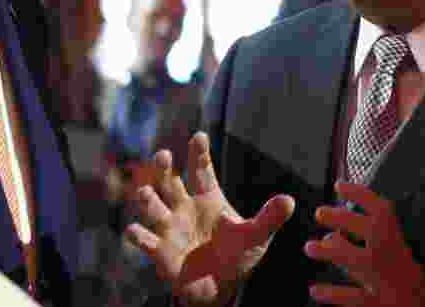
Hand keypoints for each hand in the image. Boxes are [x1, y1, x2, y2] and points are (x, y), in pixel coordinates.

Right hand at [124, 131, 295, 306]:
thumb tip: (290, 201)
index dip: (199, 153)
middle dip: (164, 168)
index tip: (199, 136)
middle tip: (163, 155)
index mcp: (208, 198)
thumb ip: (269, 218)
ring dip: (147, 199)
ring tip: (146, 193)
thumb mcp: (256, 237)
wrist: (219, 289)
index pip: (201, 170)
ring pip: (153, 207)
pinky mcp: (160, 252)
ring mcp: (170, 228)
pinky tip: (134, 231)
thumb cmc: (237, 257)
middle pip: (170, 181)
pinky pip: (145, 240)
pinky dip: (137, 236)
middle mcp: (185, 207)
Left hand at [305, 181, 424, 306]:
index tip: (340, 185)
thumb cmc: (413, 287)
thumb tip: (341, 232)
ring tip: (309, 247)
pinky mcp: (379, 304)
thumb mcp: (401, 259)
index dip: (360, 194)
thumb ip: (375, 246)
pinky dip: (331, 294)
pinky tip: (314, 290)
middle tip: (320, 212)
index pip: (383, 211)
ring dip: (330, 252)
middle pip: (369, 231)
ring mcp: (386, 283)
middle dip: (342, 218)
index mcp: (400, 245)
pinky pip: (353, 298)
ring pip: (357, 262)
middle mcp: (394, 260)